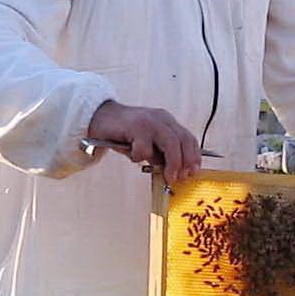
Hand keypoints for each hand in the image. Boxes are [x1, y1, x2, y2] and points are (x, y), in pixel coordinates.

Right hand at [87, 101, 202, 183]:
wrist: (101, 117)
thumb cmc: (125, 134)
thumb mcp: (148, 143)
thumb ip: (160, 154)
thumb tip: (175, 173)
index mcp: (167, 122)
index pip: (188, 138)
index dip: (194, 155)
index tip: (194, 171)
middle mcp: (162, 119)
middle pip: (183, 140)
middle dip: (186, 161)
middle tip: (180, 177)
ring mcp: (150, 122)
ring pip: (171, 143)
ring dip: (172, 163)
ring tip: (168, 177)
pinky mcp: (136, 126)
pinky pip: (144, 148)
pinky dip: (141, 157)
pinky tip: (133, 156)